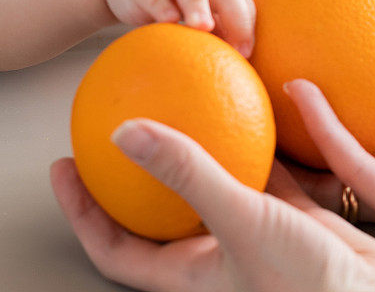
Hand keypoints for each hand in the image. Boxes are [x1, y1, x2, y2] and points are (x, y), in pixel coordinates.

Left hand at [50, 122, 374, 291]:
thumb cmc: (312, 285)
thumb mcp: (242, 221)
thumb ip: (186, 173)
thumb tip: (123, 132)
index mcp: (192, 272)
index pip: (117, 247)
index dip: (82, 211)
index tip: (63, 164)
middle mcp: (216, 253)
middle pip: (155, 211)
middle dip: (130, 172)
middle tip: (112, 122)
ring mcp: (254, 231)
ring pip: (210, 183)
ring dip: (192, 148)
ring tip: (175, 100)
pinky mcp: (292, 214)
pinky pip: (262, 167)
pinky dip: (253, 139)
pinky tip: (249, 101)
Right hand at [277, 4, 374, 258]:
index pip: (357, 126)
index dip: (324, 101)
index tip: (295, 61)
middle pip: (329, 153)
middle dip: (290, 126)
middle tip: (258, 81)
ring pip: (326, 164)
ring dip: (291, 127)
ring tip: (264, 82)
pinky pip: (352, 164)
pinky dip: (322, 128)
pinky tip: (301, 90)